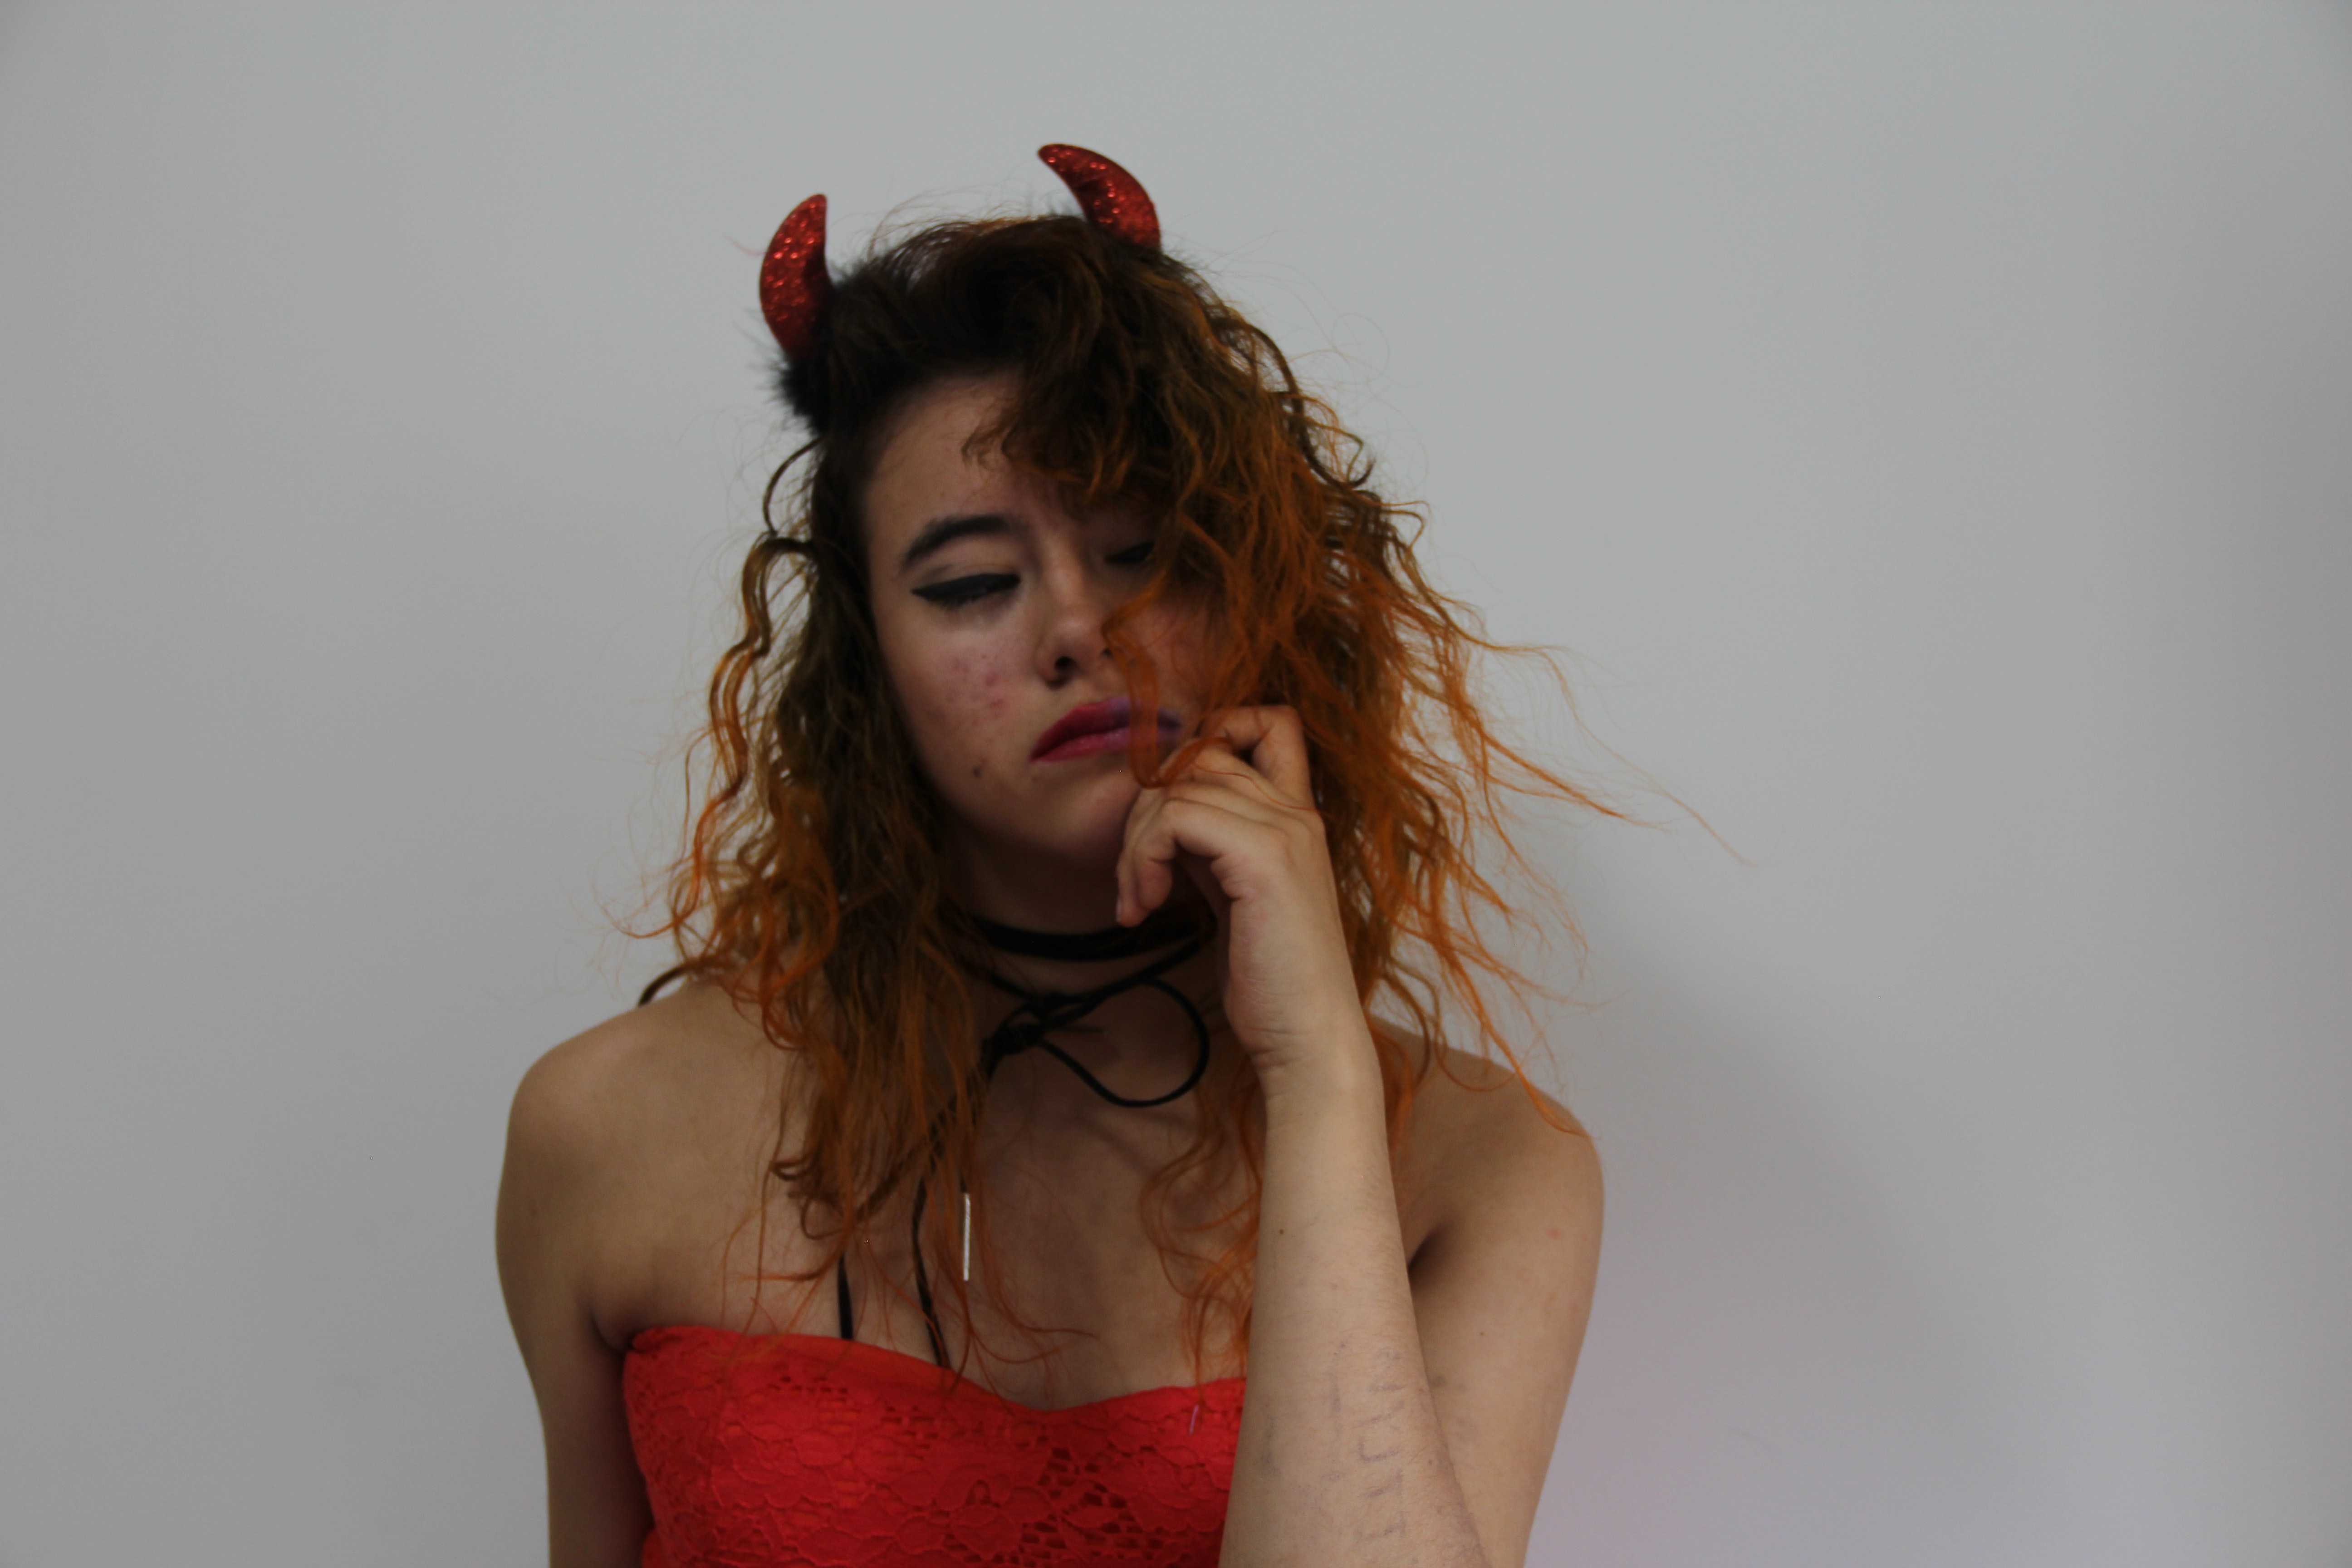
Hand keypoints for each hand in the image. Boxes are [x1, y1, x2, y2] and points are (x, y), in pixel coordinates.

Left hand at [1114, 706, 1373, 1089]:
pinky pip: (1176, 818)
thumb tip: (1163, 818)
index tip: (1171, 809)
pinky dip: (1144, 859)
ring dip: (1136, 844)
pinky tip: (1145, 907)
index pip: (1269, 722)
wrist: (1308, 1038)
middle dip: (1147, 810)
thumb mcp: (1236, 896)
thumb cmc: (1272, 981)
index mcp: (1298, 817)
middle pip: (1199, 755)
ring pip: (1177, 788)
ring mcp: (1285, 830)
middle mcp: (1297, 812)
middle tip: (1135, 879)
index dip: (1211, 737)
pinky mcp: (1264, 858)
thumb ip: (1212, 847)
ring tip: (1137, 901)